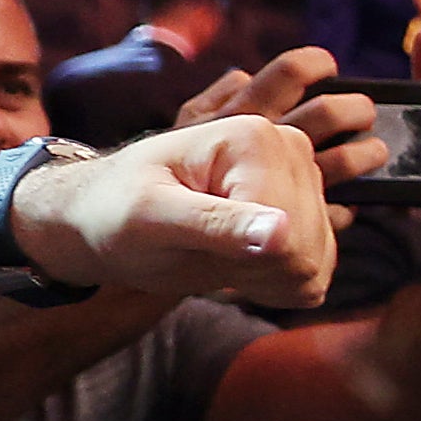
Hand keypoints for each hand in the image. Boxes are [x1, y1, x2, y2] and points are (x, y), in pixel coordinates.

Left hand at [17, 113, 333, 307]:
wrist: (104, 213)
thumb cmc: (114, 212)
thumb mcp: (150, 220)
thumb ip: (216, 225)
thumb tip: (282, 233)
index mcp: (256, 139)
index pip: (290, 234)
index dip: (242, 261)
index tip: (190, 240)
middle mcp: (291, 149)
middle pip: (307, 249)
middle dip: (253, 269)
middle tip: (199, 249)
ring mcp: (304, 178)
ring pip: (315, 263)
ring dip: (263, 277)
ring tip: (215, 253)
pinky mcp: (308, 208)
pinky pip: (317, 270)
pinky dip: (277, 281)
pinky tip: (238, 262)